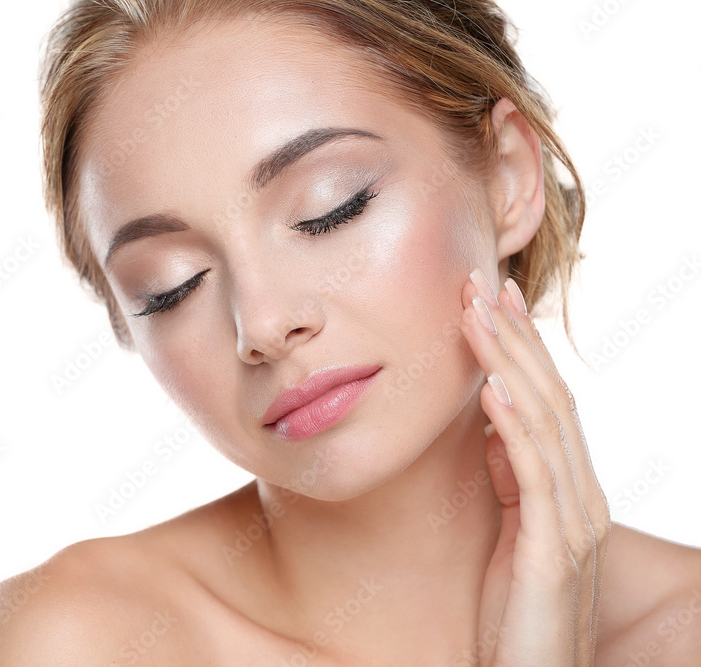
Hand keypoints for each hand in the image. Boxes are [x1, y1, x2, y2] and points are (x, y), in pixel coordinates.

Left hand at [459, 267, 610, 665]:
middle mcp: (581, 498)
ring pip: (546, 424)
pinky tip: (494, 389)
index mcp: (568, 491)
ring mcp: (574, 524)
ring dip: (510, 364)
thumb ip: (509, 480)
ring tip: (478, 315)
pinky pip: (535, 475)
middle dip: (515, 339)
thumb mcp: (508, 532)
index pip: (547, 402)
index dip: (521, 349)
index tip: (492, 300)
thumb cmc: (513, 614)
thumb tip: (490, 425)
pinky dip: (515, 426)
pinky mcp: (556, 552)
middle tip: (483, 284)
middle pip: (551, 399)